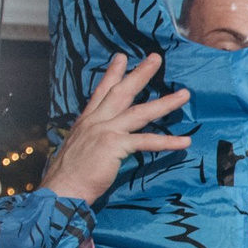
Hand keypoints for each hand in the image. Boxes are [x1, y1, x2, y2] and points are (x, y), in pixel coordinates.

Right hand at [41, 53, 187, 202]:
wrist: (62, 189)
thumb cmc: (70, 177)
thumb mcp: (80, 149)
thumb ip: (92, 140)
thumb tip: (100, 141)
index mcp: (87, 122)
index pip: (101, 92)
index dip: (113, 74)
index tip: (122, 57)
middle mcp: (95, 121)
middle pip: (122, 92)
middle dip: (140, 73)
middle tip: (157, 58)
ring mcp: (105, 131)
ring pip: (140, 112)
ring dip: (165, 103)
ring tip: (185, 95)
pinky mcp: (114, 145)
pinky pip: (147, 141)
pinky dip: (168, 142)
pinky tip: (185, 141)